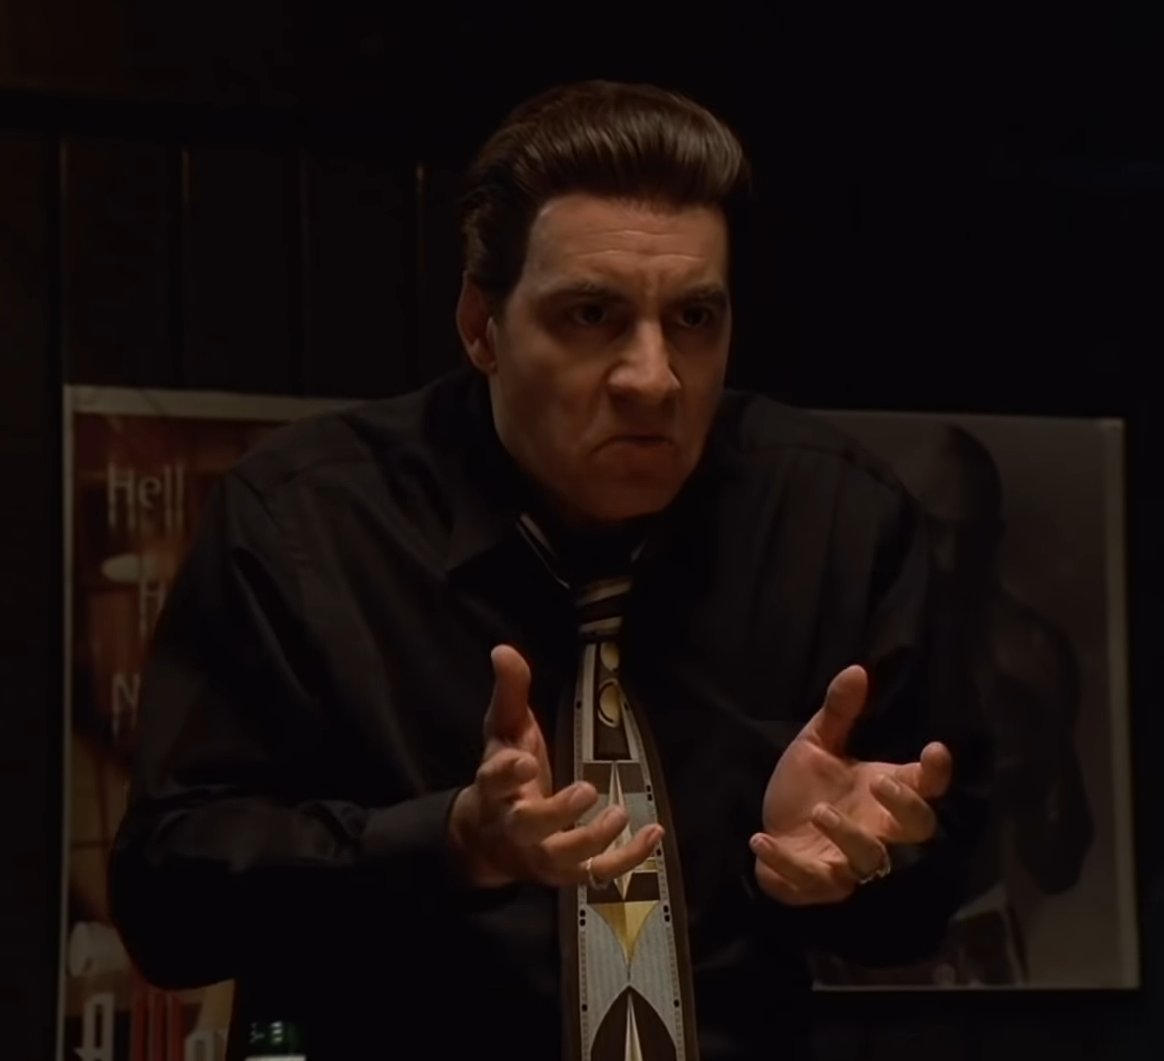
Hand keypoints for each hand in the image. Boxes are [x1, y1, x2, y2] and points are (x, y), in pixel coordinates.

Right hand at [449, 644, 661, 887]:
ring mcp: (541, 853)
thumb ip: (510, 691)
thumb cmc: (504, 777)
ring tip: (618, 812)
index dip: (507, 774)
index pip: (495, 781)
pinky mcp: (566, 872)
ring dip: (592, 839)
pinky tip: (653, 833)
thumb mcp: (504, 730)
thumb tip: (503, 648)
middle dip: (557, 812)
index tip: (524, 762)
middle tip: (586, 789)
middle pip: (529, 826)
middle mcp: (515, 824)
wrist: (488, 838)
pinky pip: (597, 874)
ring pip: (563, 858)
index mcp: (496, 787)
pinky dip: (626, 860)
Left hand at [751, 665, 951, 906]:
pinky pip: (809, 881)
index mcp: (882, 794)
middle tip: (879, 782)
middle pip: (918, 830)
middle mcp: (876, 831)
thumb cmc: (805, 789)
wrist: (772, 830)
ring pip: (868, 861)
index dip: (937, 773)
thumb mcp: (817, 745)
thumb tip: (856, 669)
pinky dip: (785, 864)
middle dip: (906, 809)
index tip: (934, 749)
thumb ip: (838, 713)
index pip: (927, 788)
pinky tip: (759, 839)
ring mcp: (849, 862)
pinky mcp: (816, 884)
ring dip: (847, 837)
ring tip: (819, 810)